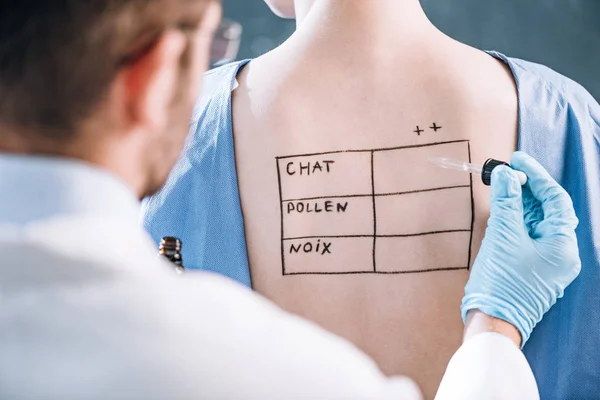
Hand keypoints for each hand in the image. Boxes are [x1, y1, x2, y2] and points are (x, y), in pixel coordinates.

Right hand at [461, 151, 580, 345]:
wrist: (491, 322)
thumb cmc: (501, 284)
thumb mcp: (503, 236)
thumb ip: (506, 202)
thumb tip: (505, 174)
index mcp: (562, 246)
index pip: (555, 199)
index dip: (536, 176)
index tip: (517, 159)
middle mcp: (560, 253)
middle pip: (547, 210)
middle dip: (526, 189)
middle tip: (505, 171)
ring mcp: (546, 261)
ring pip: (536, 222)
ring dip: (518, 203)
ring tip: (500, 187)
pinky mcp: (531, 267)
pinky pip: (527, 236)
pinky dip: (514, 220)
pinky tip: (501, 211)